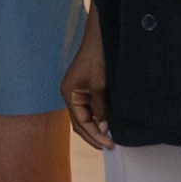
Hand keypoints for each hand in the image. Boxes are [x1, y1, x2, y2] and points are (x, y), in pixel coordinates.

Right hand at [60, 20, 109, 150]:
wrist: (100, 36)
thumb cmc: (97, 57)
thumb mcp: (99, 85)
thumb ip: (101, 108)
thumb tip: (104, 129)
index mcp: (69, 95)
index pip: (80, 123)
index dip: (94, 135)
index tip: (109, 145)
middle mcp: (71, 95)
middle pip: (81, 122)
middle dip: (94, 135)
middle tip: (110, 146)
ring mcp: (79, 92)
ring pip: (87, 116)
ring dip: (98, 127)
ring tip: (111, 138)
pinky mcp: (87, 87)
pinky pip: (92, 107)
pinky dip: (100, 116)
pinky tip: (110, 122)